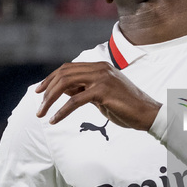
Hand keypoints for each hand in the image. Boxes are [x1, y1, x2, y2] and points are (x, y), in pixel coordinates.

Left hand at [35, 61, 160, 129]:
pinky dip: (62, 111)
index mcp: (100, 67)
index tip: (39, 91)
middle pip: (64, 74)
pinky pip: (75, 100)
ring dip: (50, 100)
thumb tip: (65, 90)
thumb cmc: (127, 107)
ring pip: (66, 84)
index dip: (51, 78)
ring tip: (43, 114)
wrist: (148, 114)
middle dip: (47, 90)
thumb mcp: (102, 96)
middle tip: (39, 107)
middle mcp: (100, 68)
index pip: (68, 68)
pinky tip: (55, 119)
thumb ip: (85, 90)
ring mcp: (101, 78)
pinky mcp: (103, 91)